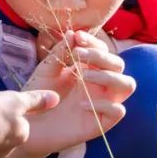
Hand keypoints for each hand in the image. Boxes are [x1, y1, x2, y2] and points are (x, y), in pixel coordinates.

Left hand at [22, 30, 135, 157]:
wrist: (29, 124)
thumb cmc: (39, 95)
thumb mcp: (47, 70)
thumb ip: (60, 52)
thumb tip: (73, 33)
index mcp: (90, 70)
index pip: (104, 51)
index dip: (94, 42)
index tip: (78, 37)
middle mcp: (100, 85)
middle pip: (118, 65)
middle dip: (100, 56)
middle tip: (77, 55)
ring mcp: (102, 103)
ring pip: (127, 85)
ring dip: (108, 76)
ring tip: (83, 76)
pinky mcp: (100, 123)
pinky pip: (118, 111)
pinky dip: (104, 104)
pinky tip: (81, 103)